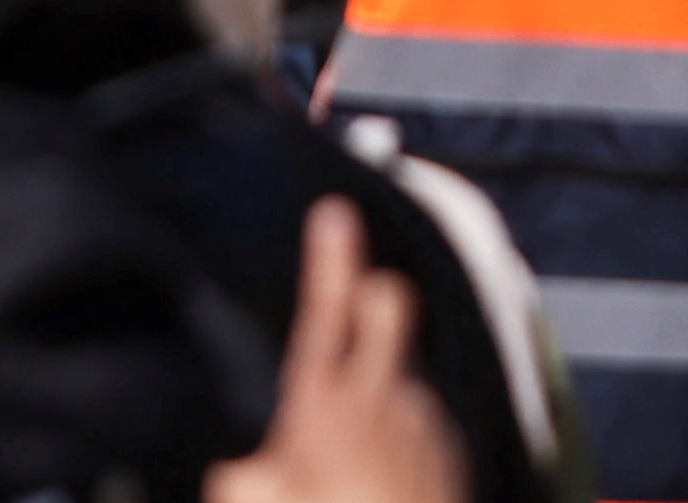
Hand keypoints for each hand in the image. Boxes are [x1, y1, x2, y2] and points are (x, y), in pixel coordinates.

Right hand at [210, 198, 463, 502]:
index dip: (329, 256)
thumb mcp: (245, 501)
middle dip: (372, 291)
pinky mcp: (449, 454)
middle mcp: (383, 403)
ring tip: (349, 451)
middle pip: (387, 304)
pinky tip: (379, 478)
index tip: (334, 213)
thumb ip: (238, 470)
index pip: (326, 310)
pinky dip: (400, 433)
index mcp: (324, 409)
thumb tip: (241, 453)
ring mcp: (422, 426)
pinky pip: (420, 419)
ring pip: (401, 372)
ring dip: (379, 387)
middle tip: (354, 302)